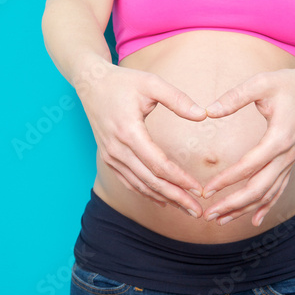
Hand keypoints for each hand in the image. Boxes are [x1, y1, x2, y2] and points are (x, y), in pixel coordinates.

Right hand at [74, 60, 206, 216]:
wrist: (90, 83)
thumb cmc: (123, 82)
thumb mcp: (151, 83)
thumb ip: (177, 99)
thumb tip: (203, 114)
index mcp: (129, 132)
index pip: (158, 165)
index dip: (180, 180)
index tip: (198, 189)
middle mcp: (117, 149)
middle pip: (151, 181)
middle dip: (176, 198)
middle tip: (197, 212)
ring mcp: (110, 156)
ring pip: (140, 185)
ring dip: (164, 199)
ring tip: (186, 210)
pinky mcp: (108, 158)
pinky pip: (129, 181)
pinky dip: (147, 193)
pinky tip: (163, 200)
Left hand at [202, 67, 294, 225]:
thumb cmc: (288, 83)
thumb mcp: (261, 83)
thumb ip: (234, 97)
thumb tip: (208, 112)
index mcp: (279, 138)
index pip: (248, 166)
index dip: (225, 181)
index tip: (206, 190)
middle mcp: (286, 155)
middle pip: (258, 189)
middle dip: (233, 205)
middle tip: (209, 215)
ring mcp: (290, 161)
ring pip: (268, 194)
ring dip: (245, 209)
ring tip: (222, 221)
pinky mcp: (290, 161)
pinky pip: (278, 189)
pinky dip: (266, 206)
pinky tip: (254, 219)